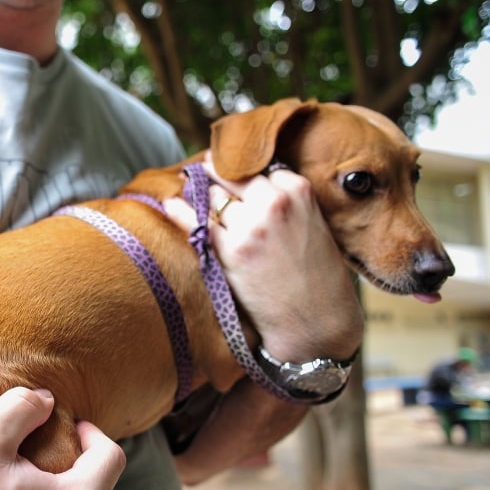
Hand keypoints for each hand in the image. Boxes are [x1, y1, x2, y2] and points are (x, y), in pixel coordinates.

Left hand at [163, 159, 361, 361]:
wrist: (316, 321)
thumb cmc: (317, 276)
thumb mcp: (314, 225)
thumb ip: (287, 201)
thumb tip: (252, 183)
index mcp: (298, 191)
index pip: (260, 168)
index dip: (244, 174)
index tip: (230, 172)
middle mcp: (273, 204)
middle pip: (233, 177)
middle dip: (217, 175)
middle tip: (202, 171)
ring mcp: (250, 227)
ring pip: (214, 197)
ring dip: (201, 195)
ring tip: (190, 189)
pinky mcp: (230, 252)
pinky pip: (197, 223)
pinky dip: (181, 211)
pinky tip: (171, 204)